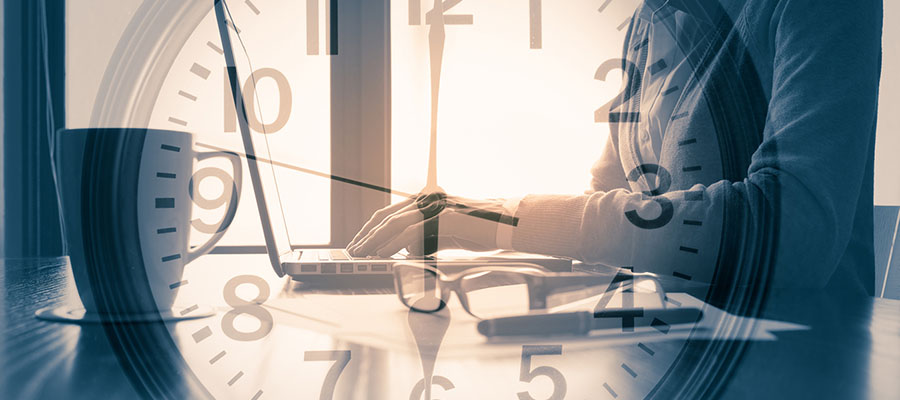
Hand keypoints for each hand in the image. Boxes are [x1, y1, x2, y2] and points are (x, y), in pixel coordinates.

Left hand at [347, 192, 508, 257]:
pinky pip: (413, 231)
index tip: (359, 242)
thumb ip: (427, 239)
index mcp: (428, 199)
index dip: (372, 228)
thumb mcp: (448, 234)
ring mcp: (438, 206)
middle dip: (367, 234)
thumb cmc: (483, 230)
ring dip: (375, 239)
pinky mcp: (446, 217)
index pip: (392, 212)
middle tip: (353, 249)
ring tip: (362, 253)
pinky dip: (394, 243)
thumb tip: (407, 250)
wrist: (511, 225)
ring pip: (396, 222)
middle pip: (388, 216)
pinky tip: (383, 252)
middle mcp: (430, 199)